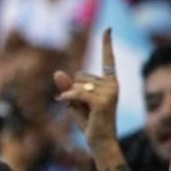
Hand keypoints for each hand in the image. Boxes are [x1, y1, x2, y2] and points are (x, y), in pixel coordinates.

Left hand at [52, 28, 118, 150]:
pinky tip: (66, 103)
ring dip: (72, 97)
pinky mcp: (102, 101)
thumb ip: (67, 87)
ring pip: (76, 84)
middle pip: (79, 75)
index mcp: (110, 82)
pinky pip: (76, 92)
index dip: (106, 43)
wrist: (100, 142)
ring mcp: (109, 92)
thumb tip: (57, 72)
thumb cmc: (89, 122)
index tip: (108, 28)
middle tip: (84, 107)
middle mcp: (113, 84)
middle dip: (74, 90)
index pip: (108, 59)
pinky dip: (68, 97)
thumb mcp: (75, 101)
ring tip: (84, 111)